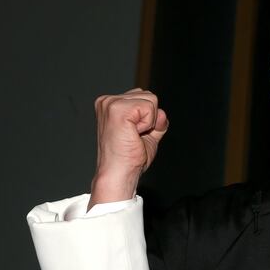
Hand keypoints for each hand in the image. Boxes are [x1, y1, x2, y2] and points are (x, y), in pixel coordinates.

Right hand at [89, 88, 168, 208]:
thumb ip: (157, 120)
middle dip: (150, 118)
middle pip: (149, 96)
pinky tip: (133, 134)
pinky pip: (149, 107)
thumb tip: (161, 113)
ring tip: (133, 135)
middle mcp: (108, 101)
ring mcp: (110, 103)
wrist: (120, 173)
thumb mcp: (148, 134)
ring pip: (151, 100)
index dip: (148, 118)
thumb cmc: (129, 158)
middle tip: (135, 136)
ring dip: (149, 122)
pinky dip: (148, 124)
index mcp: (111, 104)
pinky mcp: (117, 109)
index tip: (134, 135)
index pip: (144, 97)